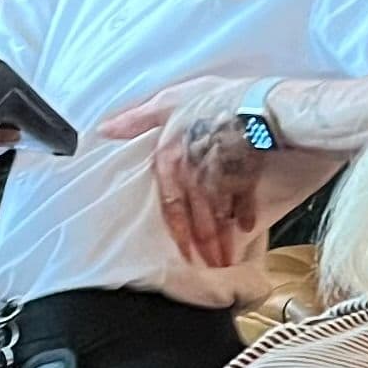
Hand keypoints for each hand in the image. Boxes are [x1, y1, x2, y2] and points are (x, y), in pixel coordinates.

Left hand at [100, 76, 267, 267]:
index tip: (182, 254)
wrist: (261, 106)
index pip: (170, 207)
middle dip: (203, 245)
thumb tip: (105, 130)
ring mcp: (224, 180)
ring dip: (223, 241)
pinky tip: (247, 229)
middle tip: (208, 266)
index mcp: (173, 160)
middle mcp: (195, 176)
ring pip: (219, 217)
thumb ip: (139, 118)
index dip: (178, 232)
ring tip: (226, 260)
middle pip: (197, 219)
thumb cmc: (217, 100)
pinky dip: (246, 216)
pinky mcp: (249, 177)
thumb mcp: (171, 100)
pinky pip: (245, 202)